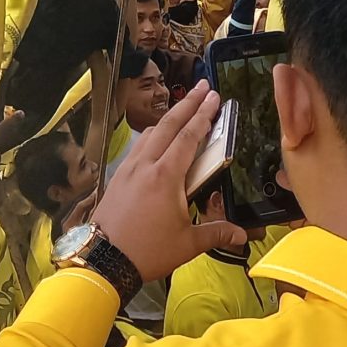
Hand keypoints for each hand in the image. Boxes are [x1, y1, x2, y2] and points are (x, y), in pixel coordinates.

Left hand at [91, 86, 243, 280]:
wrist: (104, 259)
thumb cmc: (148, 251)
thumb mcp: (187, 244)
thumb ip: (216, 233)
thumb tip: (242, 234)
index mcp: (165, 176)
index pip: (188, 137)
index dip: (203, 115)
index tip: (213, 97)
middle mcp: (145, 165)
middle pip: (168, 125)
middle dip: (187, 104)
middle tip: (203, 87)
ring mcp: (128, 168)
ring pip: (150, 133)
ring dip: (168, 118)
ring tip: (183, 109)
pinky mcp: (118, 176)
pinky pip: (138, 147)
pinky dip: (152, 135)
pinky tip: (156, 139)